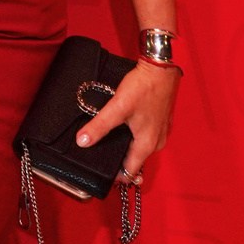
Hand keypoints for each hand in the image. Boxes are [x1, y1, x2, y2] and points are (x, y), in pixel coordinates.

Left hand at [75, 59, 178, 183]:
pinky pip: (144, 135)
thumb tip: (82, 142)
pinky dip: (133, 135)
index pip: (130, 172)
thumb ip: (99, 126)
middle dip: (118, 160)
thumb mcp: (117, 107)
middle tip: (98, 152)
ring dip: (125, 146)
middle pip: (134, 160)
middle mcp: (157, 142)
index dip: (114, 175)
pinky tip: (122, 125)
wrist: (161, 68)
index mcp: (147, 144)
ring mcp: (160, 132)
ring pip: (139, 147)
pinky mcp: (160, 121)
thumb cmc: (143, 87)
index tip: (99, 172)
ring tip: (107, 138)